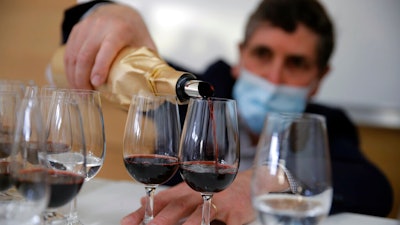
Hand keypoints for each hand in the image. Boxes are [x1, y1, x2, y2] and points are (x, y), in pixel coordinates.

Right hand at [64, 4, 156, 88]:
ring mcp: (86, 27)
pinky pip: (69, 51)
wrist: (120, 12)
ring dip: (73, 77)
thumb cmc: (134, 31)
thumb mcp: (146, 44)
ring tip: (79, 93)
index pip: (107, 49)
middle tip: (86, 96)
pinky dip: (69, 69)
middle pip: (85, 55)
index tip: (97, 83)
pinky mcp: (77, 30)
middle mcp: (100, 26)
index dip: (100, 67)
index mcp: (120, 30)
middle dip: (82, 78)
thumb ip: (149, 62)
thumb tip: (155, 87)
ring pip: (73, 55)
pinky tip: (73, 81)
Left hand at [120, 170, 255, 224]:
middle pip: (178, 207)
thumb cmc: (217, 189)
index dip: (143, 212)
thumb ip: (168, 196)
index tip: (126, 223)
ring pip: (201, 216)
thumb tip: (141, 200)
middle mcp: (200, 194)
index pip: (161, 200)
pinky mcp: (236, 214)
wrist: (252, 183)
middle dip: (160, 220)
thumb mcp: (192, 188)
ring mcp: (219, 204)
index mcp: (187, 189)